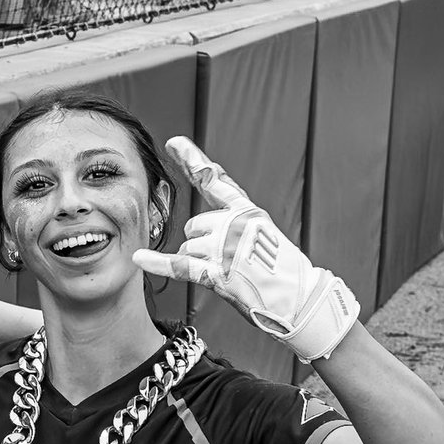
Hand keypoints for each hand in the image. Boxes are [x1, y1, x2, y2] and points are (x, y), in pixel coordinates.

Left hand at [132, 137, 359, 362]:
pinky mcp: (222, 273)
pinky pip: (182, 266)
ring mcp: (228, 248)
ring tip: (229, 274)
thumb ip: (234, 223)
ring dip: (200, 264)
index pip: (215, 181)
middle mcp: (236, 224)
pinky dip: (159, 263)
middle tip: (229, 262)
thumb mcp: (264, 236)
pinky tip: (140, 258)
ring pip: (189, 249)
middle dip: (201, 246)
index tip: (173, 143)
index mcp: (247, 212)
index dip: (192, 160)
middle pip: (194, 227)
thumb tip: (198, 228)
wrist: (303, 300)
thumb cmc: (283, 273)